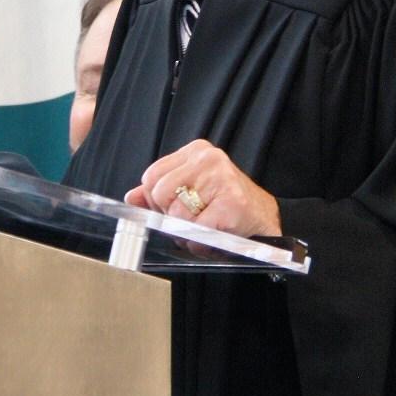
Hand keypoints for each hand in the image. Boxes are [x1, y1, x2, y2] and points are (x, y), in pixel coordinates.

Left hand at [126, 140, 281, 237]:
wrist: (264, 219)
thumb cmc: (227, 205)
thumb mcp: (191, 191)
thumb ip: (159, 192)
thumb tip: (131, 197)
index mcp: (196, 152)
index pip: (151, 176)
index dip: (156, 200)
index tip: (173, 208)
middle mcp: (208, 159)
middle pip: (159, 192)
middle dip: (170, 216)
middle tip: (192, 220)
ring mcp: (221, 179)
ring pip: (176, 214)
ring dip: (187, 232)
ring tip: (206, 228)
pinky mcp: (231, 203)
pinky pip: (197, 230)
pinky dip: (200, 243)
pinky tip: (215, 235)